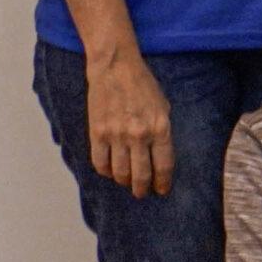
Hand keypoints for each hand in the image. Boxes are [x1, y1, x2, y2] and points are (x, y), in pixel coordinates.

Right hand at [86, 49, 174, 197]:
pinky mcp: (97, 132)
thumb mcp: (163, 107)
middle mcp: (139, 134)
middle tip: (142, 193)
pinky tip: (110, 171)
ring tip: (127, 183)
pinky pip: (100, 162)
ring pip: (120, 172)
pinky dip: (106, 171)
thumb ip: (162, 132)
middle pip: (141, 174)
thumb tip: (159, 156)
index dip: (163, 182)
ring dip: (124, 182)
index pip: (164, 165)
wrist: (116, 68)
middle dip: (142, 188)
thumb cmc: (143, 86)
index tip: (161, 190)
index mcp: (160, 128)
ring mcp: (116, 135)